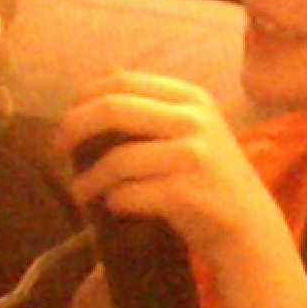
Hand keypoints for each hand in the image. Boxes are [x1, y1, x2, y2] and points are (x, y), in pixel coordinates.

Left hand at [59, 73, 305, 307]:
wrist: (249, 227)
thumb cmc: (209, 178)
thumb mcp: (191, 130)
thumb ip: (152, 109)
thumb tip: (88, 96)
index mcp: (189, 96)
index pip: (121, 80)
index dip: (84, 99)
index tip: (67, 121)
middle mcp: (192, 119)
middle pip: (112, 108)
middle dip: (73, 129)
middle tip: (58, 149)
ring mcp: (191, 156)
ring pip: (116, 159)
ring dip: (88, 179)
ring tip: (80, 192)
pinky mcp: (185, 194)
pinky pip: (127, 194)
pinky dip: (112, 201)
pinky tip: (113, 206)